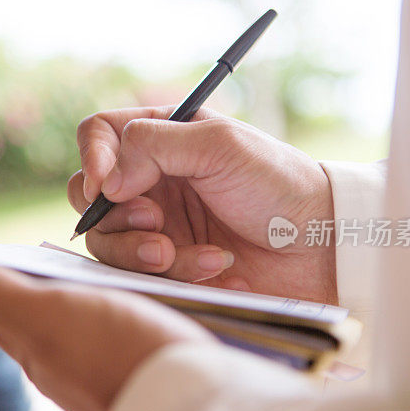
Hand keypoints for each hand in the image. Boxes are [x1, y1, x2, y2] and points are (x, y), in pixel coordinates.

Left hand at [0, 247, 211, 410]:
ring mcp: (98, 368)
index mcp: (29, 346)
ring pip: (75, 320)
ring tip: (82, 267)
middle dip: (26, 282)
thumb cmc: (112, 352)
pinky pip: (113, 329)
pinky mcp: (137, 363)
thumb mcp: (39, 312)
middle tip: (25, 253)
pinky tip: (131, 297)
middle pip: (32, 314)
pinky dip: (112, 307)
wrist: (190, 401)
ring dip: (74, 292)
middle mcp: (58, 363)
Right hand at [69, 106, 336, 303]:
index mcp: (161, 139)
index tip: (105, 184)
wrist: (320, 246)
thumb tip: (103, 183)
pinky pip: (143, 276)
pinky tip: (218, 268)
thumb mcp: (220, 145)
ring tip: (186, 256)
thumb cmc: (278, 183)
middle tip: (156, 223)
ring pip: (108, 243)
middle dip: (116, 218)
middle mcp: (151, 182)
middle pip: (89, 198)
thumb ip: (154, 147)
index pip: (98, 135)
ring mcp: (157, 226)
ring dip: (143, 253)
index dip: (92, 158)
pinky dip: (178, 274)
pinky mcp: (169, 266)